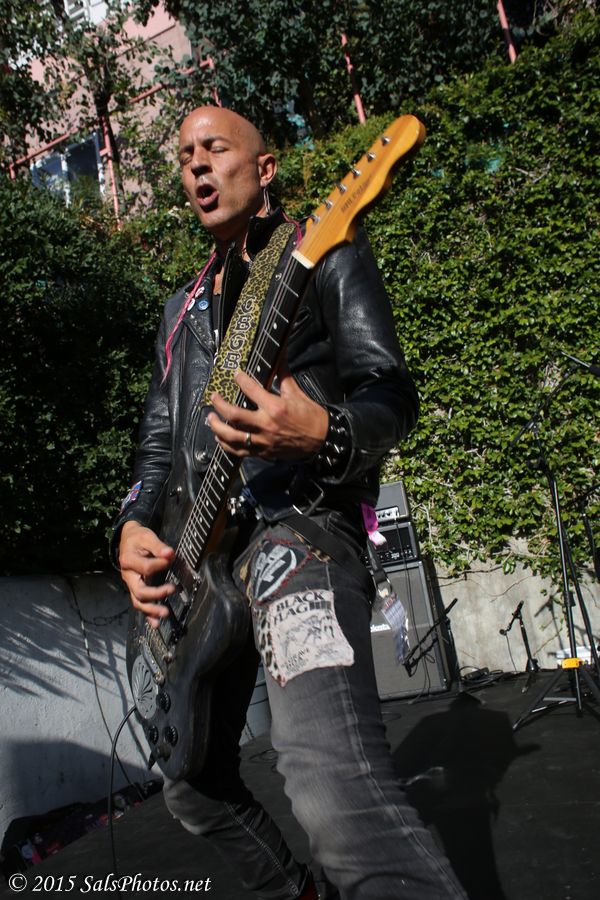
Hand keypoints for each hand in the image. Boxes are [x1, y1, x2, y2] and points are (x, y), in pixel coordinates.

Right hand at [118, 521, 175, 628]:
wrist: (127, 541)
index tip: (171, 558)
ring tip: (165, 613)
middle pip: (139, 590)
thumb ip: (158, 546)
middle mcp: (128, 576)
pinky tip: (156, 624)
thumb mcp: (147, 536)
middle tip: (172, 590)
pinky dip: (148, 616)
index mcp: (128, 561)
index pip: (145, 567)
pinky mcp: (136, 590)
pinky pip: (140, 605)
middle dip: (155, 593)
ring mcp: (131, 585)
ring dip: (151, 610)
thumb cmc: (138, 538)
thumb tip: (169, 554)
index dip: (159, 564)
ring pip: (138, 602)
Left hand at [207, 365, 327, 458]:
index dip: (241, 380)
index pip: (251, 390)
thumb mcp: (296, 393)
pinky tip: (219, 438)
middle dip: (219, 405)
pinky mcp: (263, 452)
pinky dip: (227, 446)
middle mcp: (266, 424)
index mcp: (275, 407)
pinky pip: (240, 451)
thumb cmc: (310, 416)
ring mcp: (263, 441)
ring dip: (217, 427)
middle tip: (213, 397)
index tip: (236, 374)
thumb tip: (280, 355)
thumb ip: (283, 375)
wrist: (322, 440)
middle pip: (234, 415)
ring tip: (210, 419)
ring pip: (233, 436)